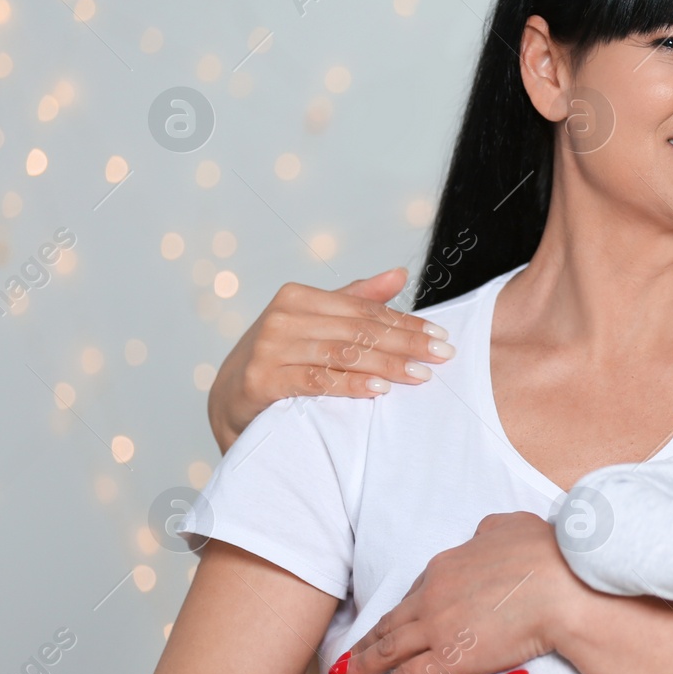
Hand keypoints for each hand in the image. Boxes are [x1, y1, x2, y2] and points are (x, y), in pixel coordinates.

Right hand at [208, 269, 456, 451]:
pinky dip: (351, 385)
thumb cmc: (281, 357)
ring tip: (421, 375)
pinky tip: (380, 390)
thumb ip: (356, 299)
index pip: (365, 310)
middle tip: (442, 355)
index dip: (406, 323)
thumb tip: (400, 274)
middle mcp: (282, 317)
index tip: (440, 336)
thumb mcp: (316, 322)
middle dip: (406, 344)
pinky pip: (316, 382)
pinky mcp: (262, 380)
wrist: (230, 399)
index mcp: (298, 297)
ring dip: (387, 366)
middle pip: (358, 331)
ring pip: (342, 355)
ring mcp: (270, 348)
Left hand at [340, 513, 581, 673]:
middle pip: (392, 621)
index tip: (391, 621)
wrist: (563, 586)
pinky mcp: (450, 659)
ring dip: (364, 663)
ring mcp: (437, 628)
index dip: (402, 609)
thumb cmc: (547, 554)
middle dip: (367, 639)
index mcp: (447, 565)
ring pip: (389, 649)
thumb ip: (490, 531)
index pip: (416, 591)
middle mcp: (433, 596)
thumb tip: (481, 535)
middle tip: (348, 654)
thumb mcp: (512, 526)